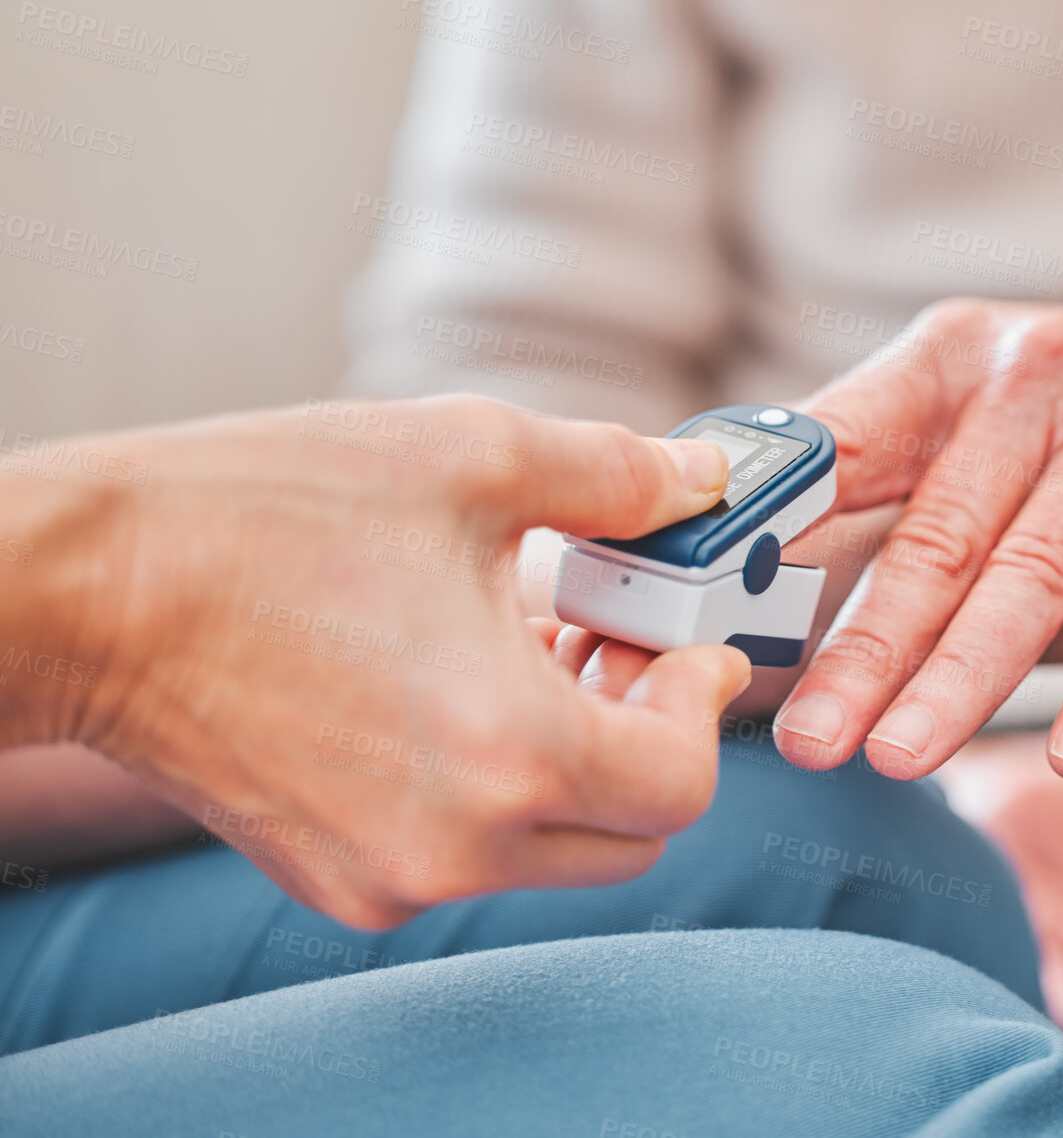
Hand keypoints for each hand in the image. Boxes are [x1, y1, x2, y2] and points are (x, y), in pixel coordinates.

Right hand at [2, 396, 749, 927]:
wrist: (86, 591)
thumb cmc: (266, 514)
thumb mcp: (469, 457)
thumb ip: (616, 477)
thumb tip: (701, 480)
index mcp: (509, 752)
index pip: (682, 785)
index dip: (703, 708)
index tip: (693, 646)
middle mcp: (457, 845)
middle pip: (631, 831)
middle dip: (650, 736)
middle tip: (623, 641)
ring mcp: (390, 878)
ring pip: (552, 846)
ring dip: (577, 758)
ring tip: (541, 644)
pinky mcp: (336, 879)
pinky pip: (467, 852)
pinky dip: (497, 785)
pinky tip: (463, 686)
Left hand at [774, 301, 1062, 779]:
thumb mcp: (983, 440)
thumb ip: (883, 504)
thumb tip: (743, 597)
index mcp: (947, 359)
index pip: (840, 450)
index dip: (772, 537)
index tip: (712, 618)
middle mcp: (1036, 368)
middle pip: (935, 535)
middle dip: (865, 652)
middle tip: (806, 743)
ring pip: (1037, 569)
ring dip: (966, 675)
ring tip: (901, 758)